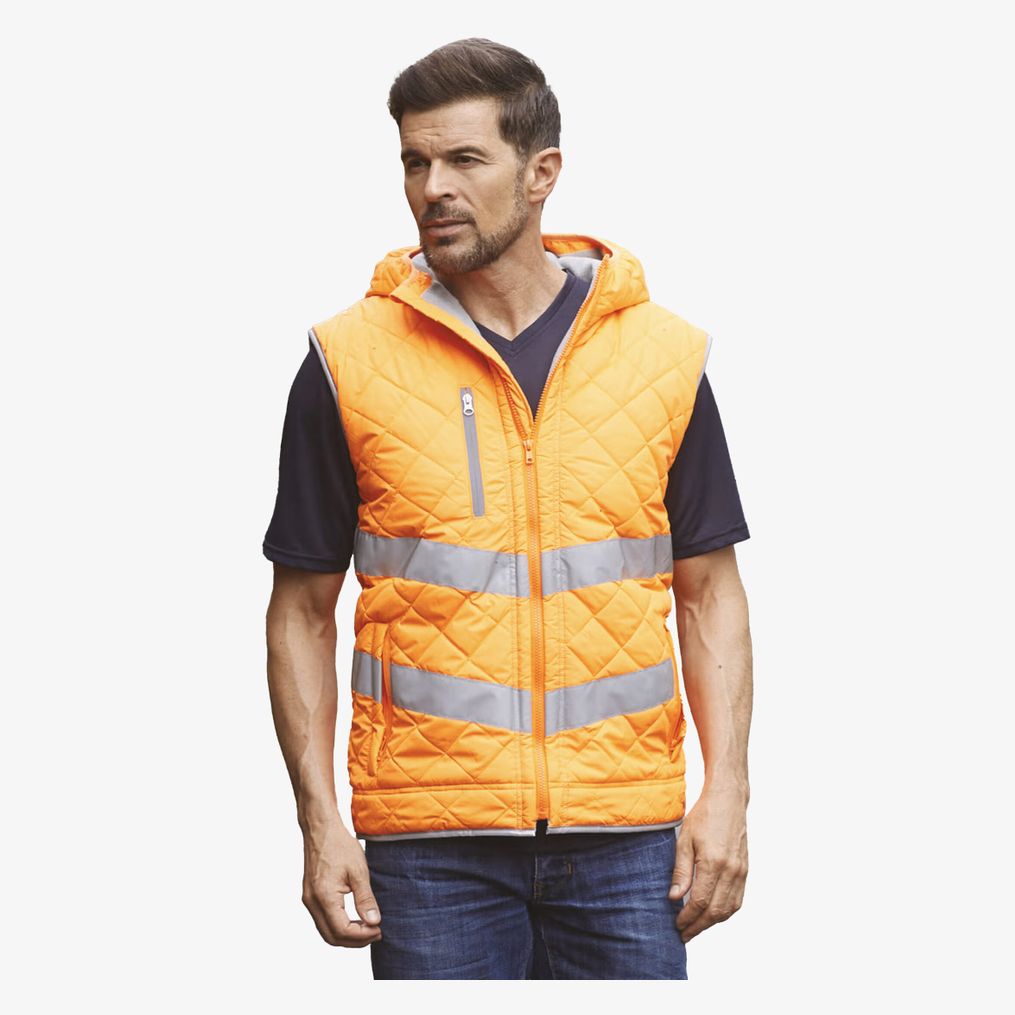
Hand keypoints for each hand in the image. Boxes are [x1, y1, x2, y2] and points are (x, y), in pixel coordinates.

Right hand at [302, 823, 381, 946]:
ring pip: (326, 931)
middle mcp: (312, 902)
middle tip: (376, 933)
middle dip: (355, 940)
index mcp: (324, 897)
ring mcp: (309, 900)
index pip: (342, 931)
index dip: (362, 936)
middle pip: (332, 937)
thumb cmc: (339, 845)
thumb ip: (365, 898)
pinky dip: (338, 925)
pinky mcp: (310, 896)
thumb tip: (374, 922)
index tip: (379, 930)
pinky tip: (354, 919)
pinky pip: (323, 920)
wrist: (320, 828)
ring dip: (347, 935)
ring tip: (368, 928)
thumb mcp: (359, 870)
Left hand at [668, 785, 748, 941]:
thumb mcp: (684, 839)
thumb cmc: (704, 816)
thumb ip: (681, 870)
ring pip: (729, 909)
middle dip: (699, 926)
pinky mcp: (745, 871)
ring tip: (695, 927)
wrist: (728, 801)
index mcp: (714, 862)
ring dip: (712, 923)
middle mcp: (731, 870)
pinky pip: (737, 900)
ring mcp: (741, 872)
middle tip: (684, 934)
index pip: (700, 901)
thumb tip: (675, 898)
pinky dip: (724, 912)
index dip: (688, 917)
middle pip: (716, 911)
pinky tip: (712, 914)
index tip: (676, 924)